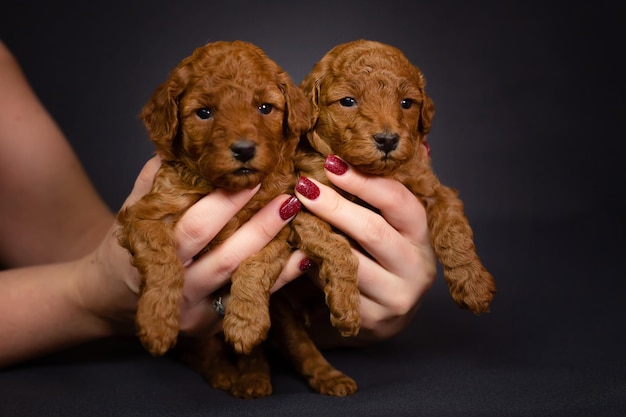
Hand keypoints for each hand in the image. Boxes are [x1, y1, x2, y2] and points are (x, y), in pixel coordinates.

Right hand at [85, 156, 306, 338]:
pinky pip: (248, 299)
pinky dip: (277, 278)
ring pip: (243, 279)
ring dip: (276, 250)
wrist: (109, 299)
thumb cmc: (123, 248)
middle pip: (226, 256)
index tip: (253, 179)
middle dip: (261, 226)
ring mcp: (196, 311)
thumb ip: (153, 181)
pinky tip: (302, 257)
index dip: (227, 204)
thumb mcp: (131, 213)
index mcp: (157, 254)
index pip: (197, 227)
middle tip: (289, 196)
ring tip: (302, 222)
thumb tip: (182, 146)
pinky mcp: (210, 325)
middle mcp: (178, 287)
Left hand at [294, 156, 436, 345]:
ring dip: (318, 237)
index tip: (331, 163)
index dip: (365, 181)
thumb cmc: (384, 255)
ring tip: (293, 215)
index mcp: (423, 236)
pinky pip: (335, 288)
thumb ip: (375, 197)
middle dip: (334, 206)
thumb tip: (341, 153)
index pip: (399, 202)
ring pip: (350, 263)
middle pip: (373, 232)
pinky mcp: (372, 320)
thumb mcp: (390, 225)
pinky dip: (314, 266)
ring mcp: (396, 297)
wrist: (390, 308)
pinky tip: (300, 249)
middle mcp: (416, 267)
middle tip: (303, 186)